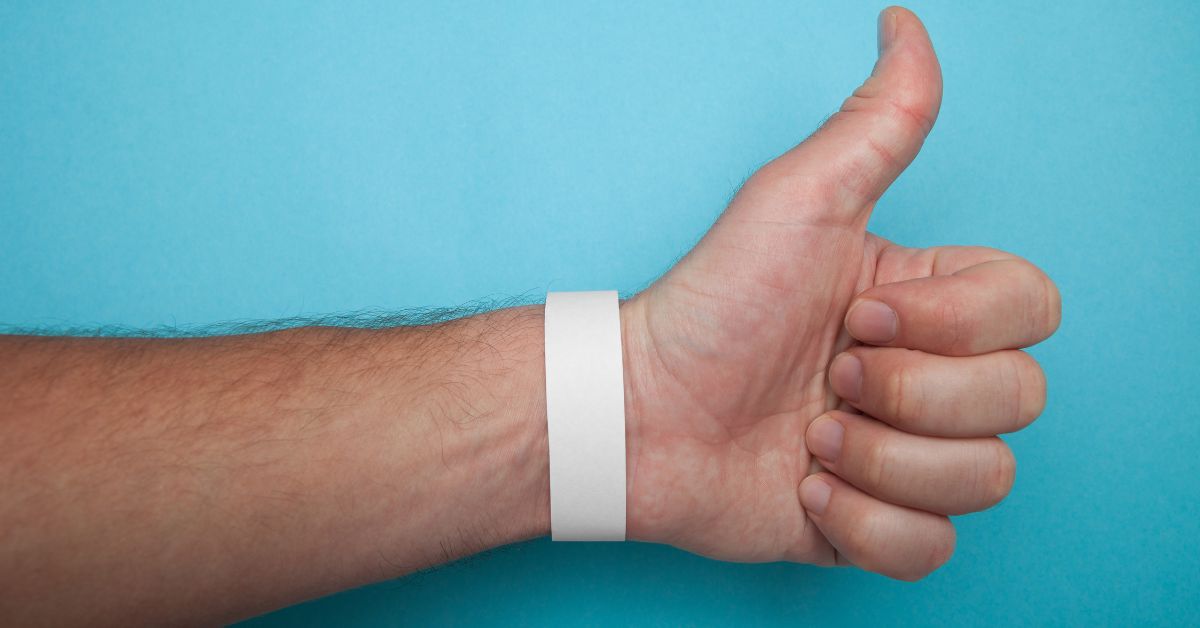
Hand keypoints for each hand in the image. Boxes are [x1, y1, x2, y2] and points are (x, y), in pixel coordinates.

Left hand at [620, 6, 1060, 579]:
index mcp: (930, 302)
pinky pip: (932, 549)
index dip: (953, 325)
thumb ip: (876, 123)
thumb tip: (905, 24)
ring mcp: (905, 456)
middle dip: (908, 394)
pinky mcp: (874, 526)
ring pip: (984, 480)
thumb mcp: (798, 201)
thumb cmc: (713, 304)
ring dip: (881, 462)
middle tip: (825, 374)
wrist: (640, 413)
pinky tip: (804, 490)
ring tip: (808, 435)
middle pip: (1019, 402)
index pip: (1033, 314)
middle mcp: (929, 377)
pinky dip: (864, 526)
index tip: (856, 313)